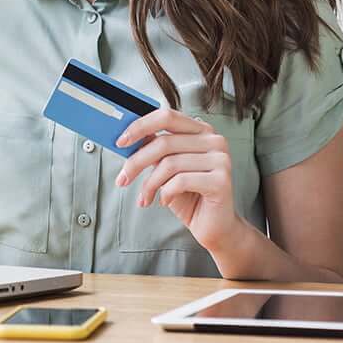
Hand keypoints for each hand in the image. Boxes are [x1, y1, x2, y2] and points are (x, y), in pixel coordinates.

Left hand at [114, 107, 240, 252]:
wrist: (214, 226)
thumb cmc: (188, 195)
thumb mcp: (167, 168)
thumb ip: (154, 149)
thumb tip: (127, 137)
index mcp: (201, 129)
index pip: (167, 116)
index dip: (140, 126)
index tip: (120, 142)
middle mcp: (214, 140)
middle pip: (164, 142)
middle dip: (137, 162)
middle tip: (122, 179)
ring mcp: (221, 159)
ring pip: (170, 164)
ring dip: (150, 184)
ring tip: (145, 197)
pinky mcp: (221, 180)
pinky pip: (181, 181)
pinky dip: (166, 193)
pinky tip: (164, 201)